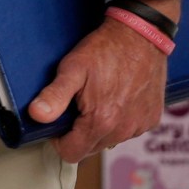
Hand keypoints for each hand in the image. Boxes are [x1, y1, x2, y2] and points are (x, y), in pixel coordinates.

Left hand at [27, 11, 170, 164]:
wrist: (141, 34)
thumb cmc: (106, 49)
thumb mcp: (73, 68)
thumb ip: (54, 95)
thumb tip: (37, 115)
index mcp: (101, 122)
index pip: (72, 154)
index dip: (60, 140)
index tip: (60, 122)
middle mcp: (122, 130)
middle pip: (90, 149)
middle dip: (80, 133)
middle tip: (80, 105)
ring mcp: (139, 126)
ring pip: (110, 140)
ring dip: (101, 127)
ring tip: (100, 99)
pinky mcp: (151, 119)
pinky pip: (129, 131)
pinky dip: (121, 121)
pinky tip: (119, 99)